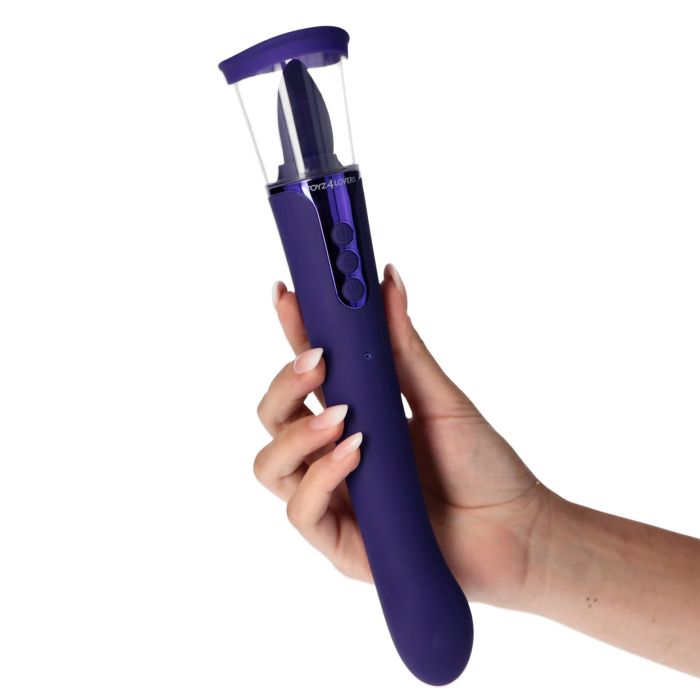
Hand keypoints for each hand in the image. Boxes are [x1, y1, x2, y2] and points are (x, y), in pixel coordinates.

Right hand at [254, 264, 551, 609]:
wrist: (518, 530)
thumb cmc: (480, 464)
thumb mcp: (439, 398)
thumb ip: (405, 347)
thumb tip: (388, 282)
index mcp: (352, 418)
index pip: (306, 374)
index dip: (290, 334)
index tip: (287, 295)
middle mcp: (331, 456)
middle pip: (273, 417)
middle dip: (284, 385)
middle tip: (317, 361)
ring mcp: (332, 499)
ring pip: (271, 465)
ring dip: (296, 434)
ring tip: (341, 418)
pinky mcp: (339, 543)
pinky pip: (302, 511)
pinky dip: (322, 477)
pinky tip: (355, 455)